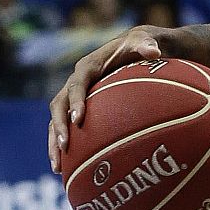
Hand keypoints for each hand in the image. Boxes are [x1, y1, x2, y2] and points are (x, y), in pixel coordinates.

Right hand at [48, 27, 165, 172]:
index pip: (77, 85)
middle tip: (64, 147)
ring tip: (57, 167)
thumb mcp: (145, 41)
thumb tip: (154, 52)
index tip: (79, 120)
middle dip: (59, 127)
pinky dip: (65, 146)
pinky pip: (67, 127)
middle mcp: (76, 81)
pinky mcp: (80, 107)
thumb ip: (147, 45)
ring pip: (57, 120)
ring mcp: (75, 96)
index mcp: (88, 66)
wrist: (138, 47)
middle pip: (59, 105)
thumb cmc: (142, 44)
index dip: (76, 101)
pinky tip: (70, 168)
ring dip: (54, 142)